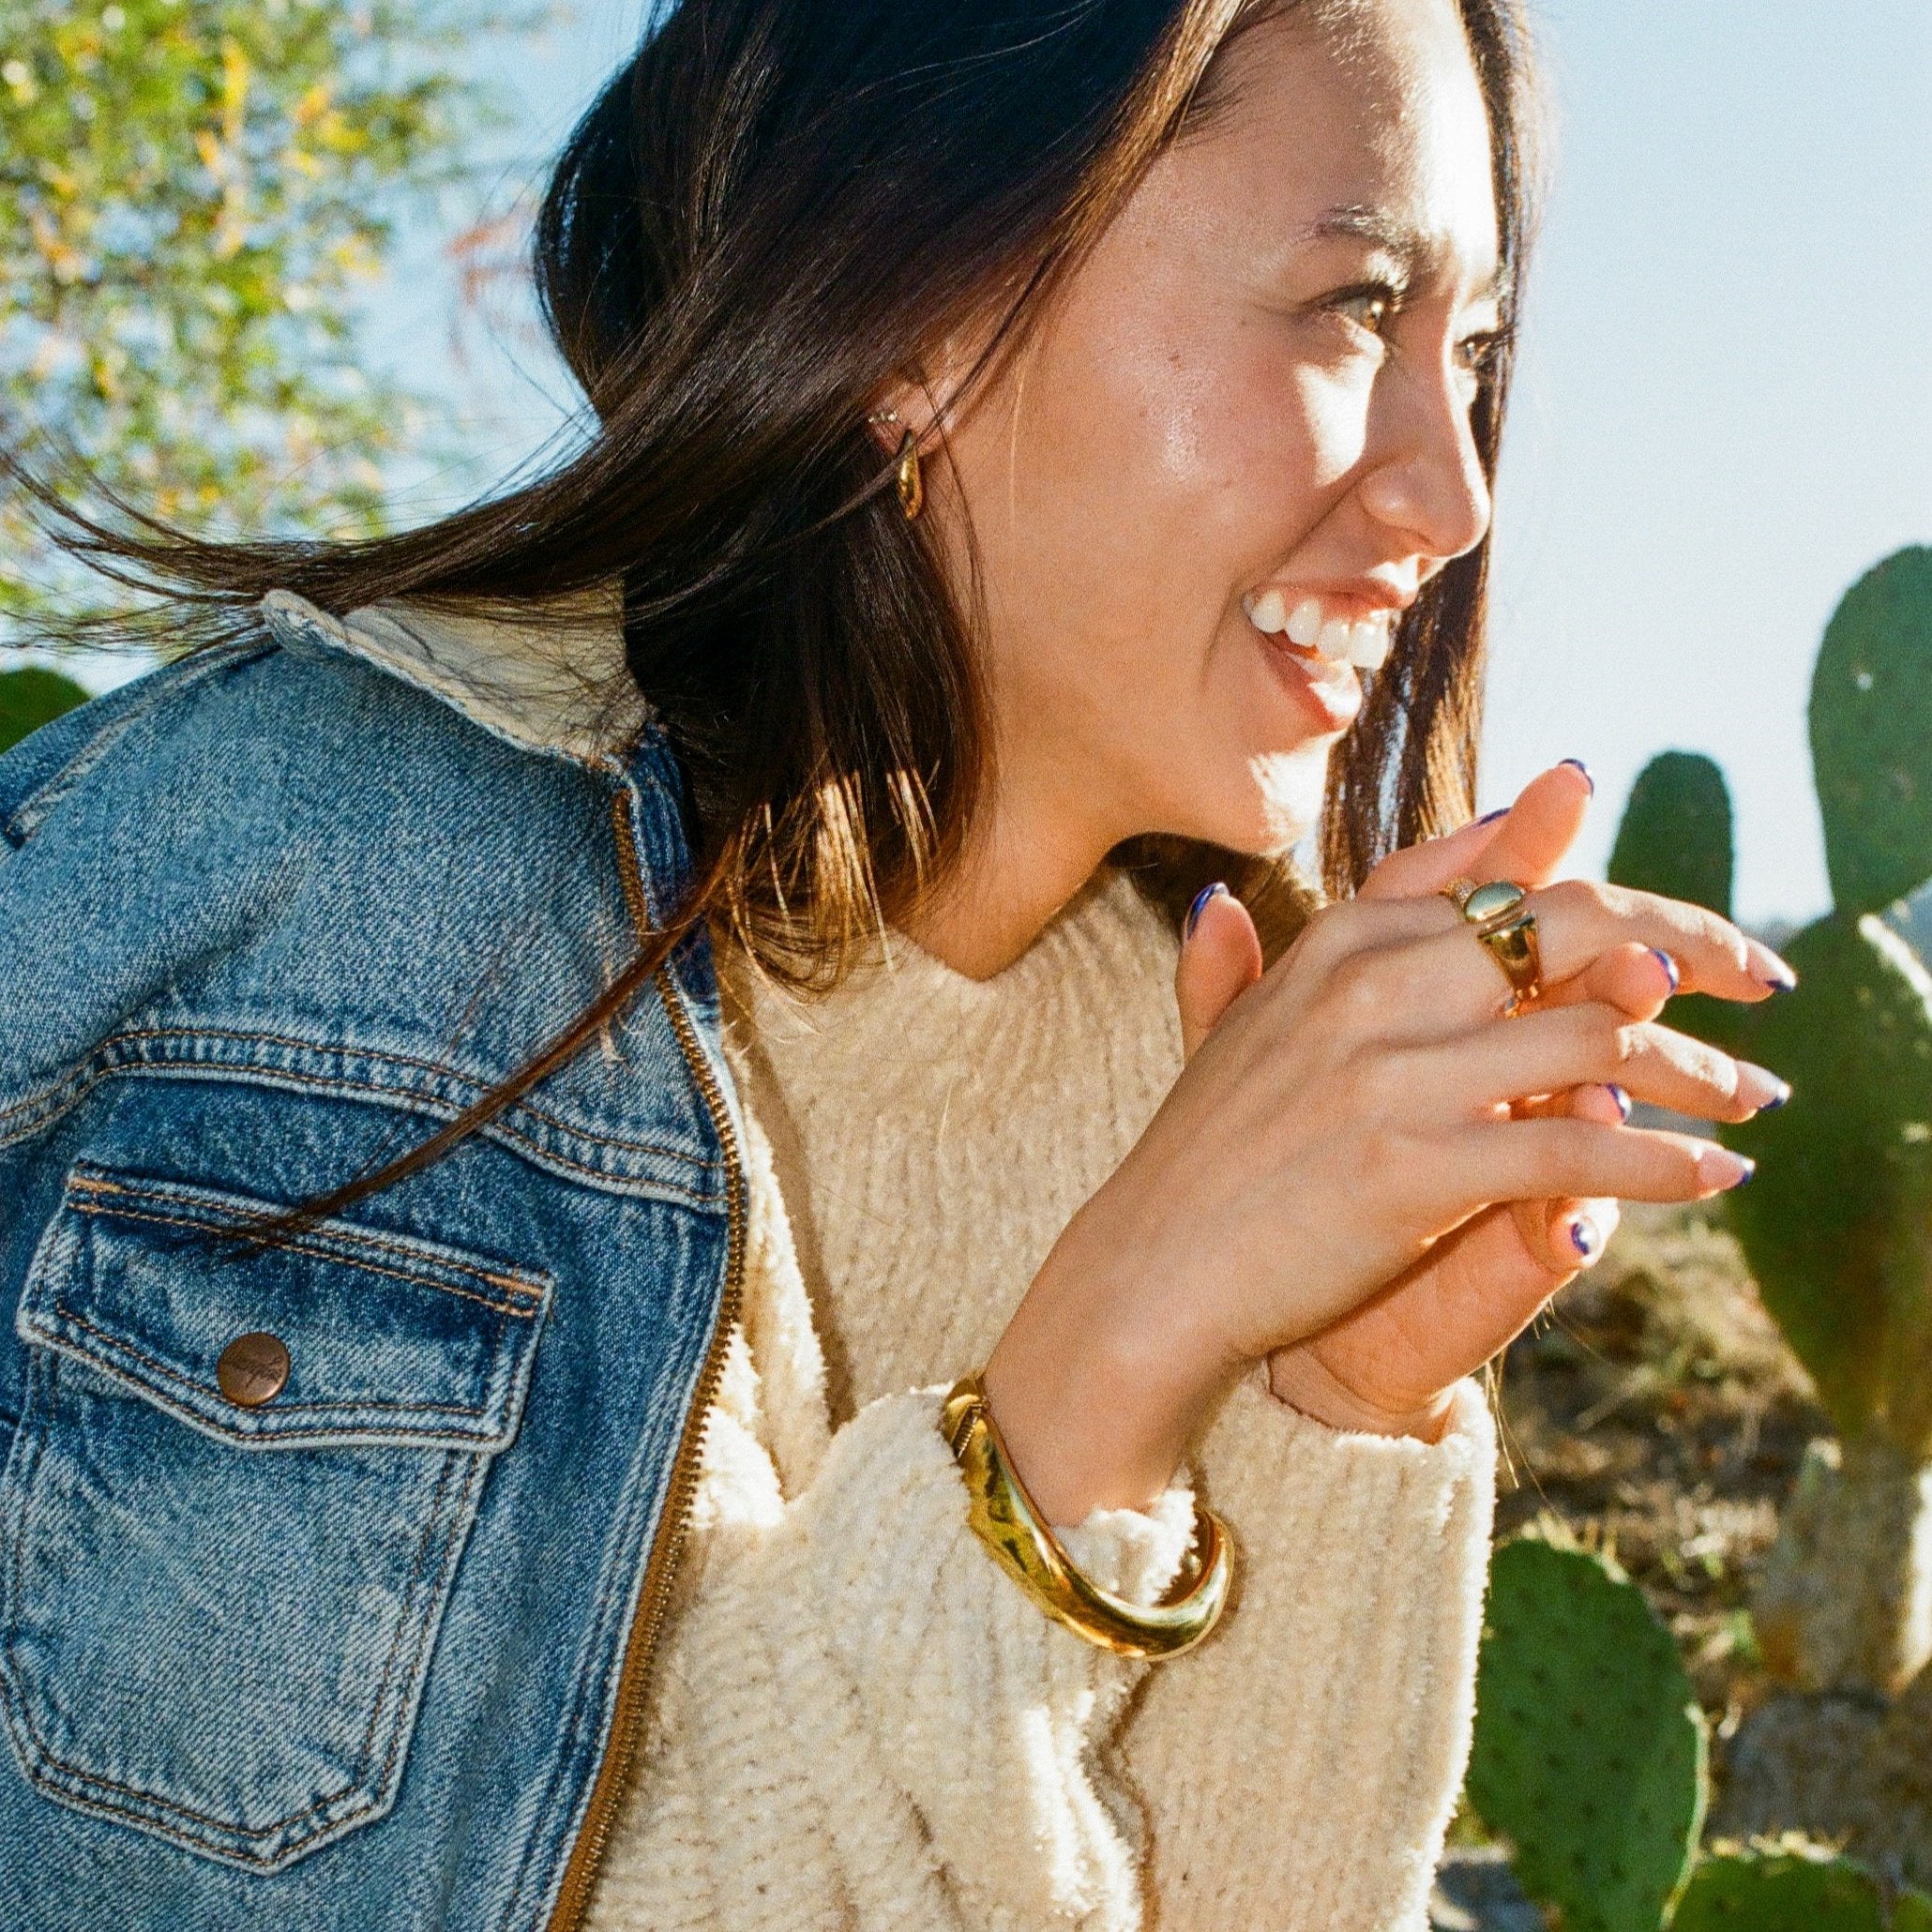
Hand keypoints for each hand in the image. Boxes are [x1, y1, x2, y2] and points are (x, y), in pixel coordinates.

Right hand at [984, 762, 1795, 1520]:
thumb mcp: (1233, 1032)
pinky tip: (1714, 1177)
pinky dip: (1664, 1164)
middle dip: (1694, 947)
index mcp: (1340, 941)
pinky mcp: (1415, 1168)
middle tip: (1764, 979)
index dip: (1619, 887)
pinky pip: (1577, 1153)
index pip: (1506, 879)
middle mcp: (1373, 985)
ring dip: (1700, 1071)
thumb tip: (1228, 894)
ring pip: (1596, 1039)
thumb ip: (1242, 963)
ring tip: (1751, 1097)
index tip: (1692, 926)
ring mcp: (1393, 1074)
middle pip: (1576, 929)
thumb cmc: (1201, 1159)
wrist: (1152, 1273)